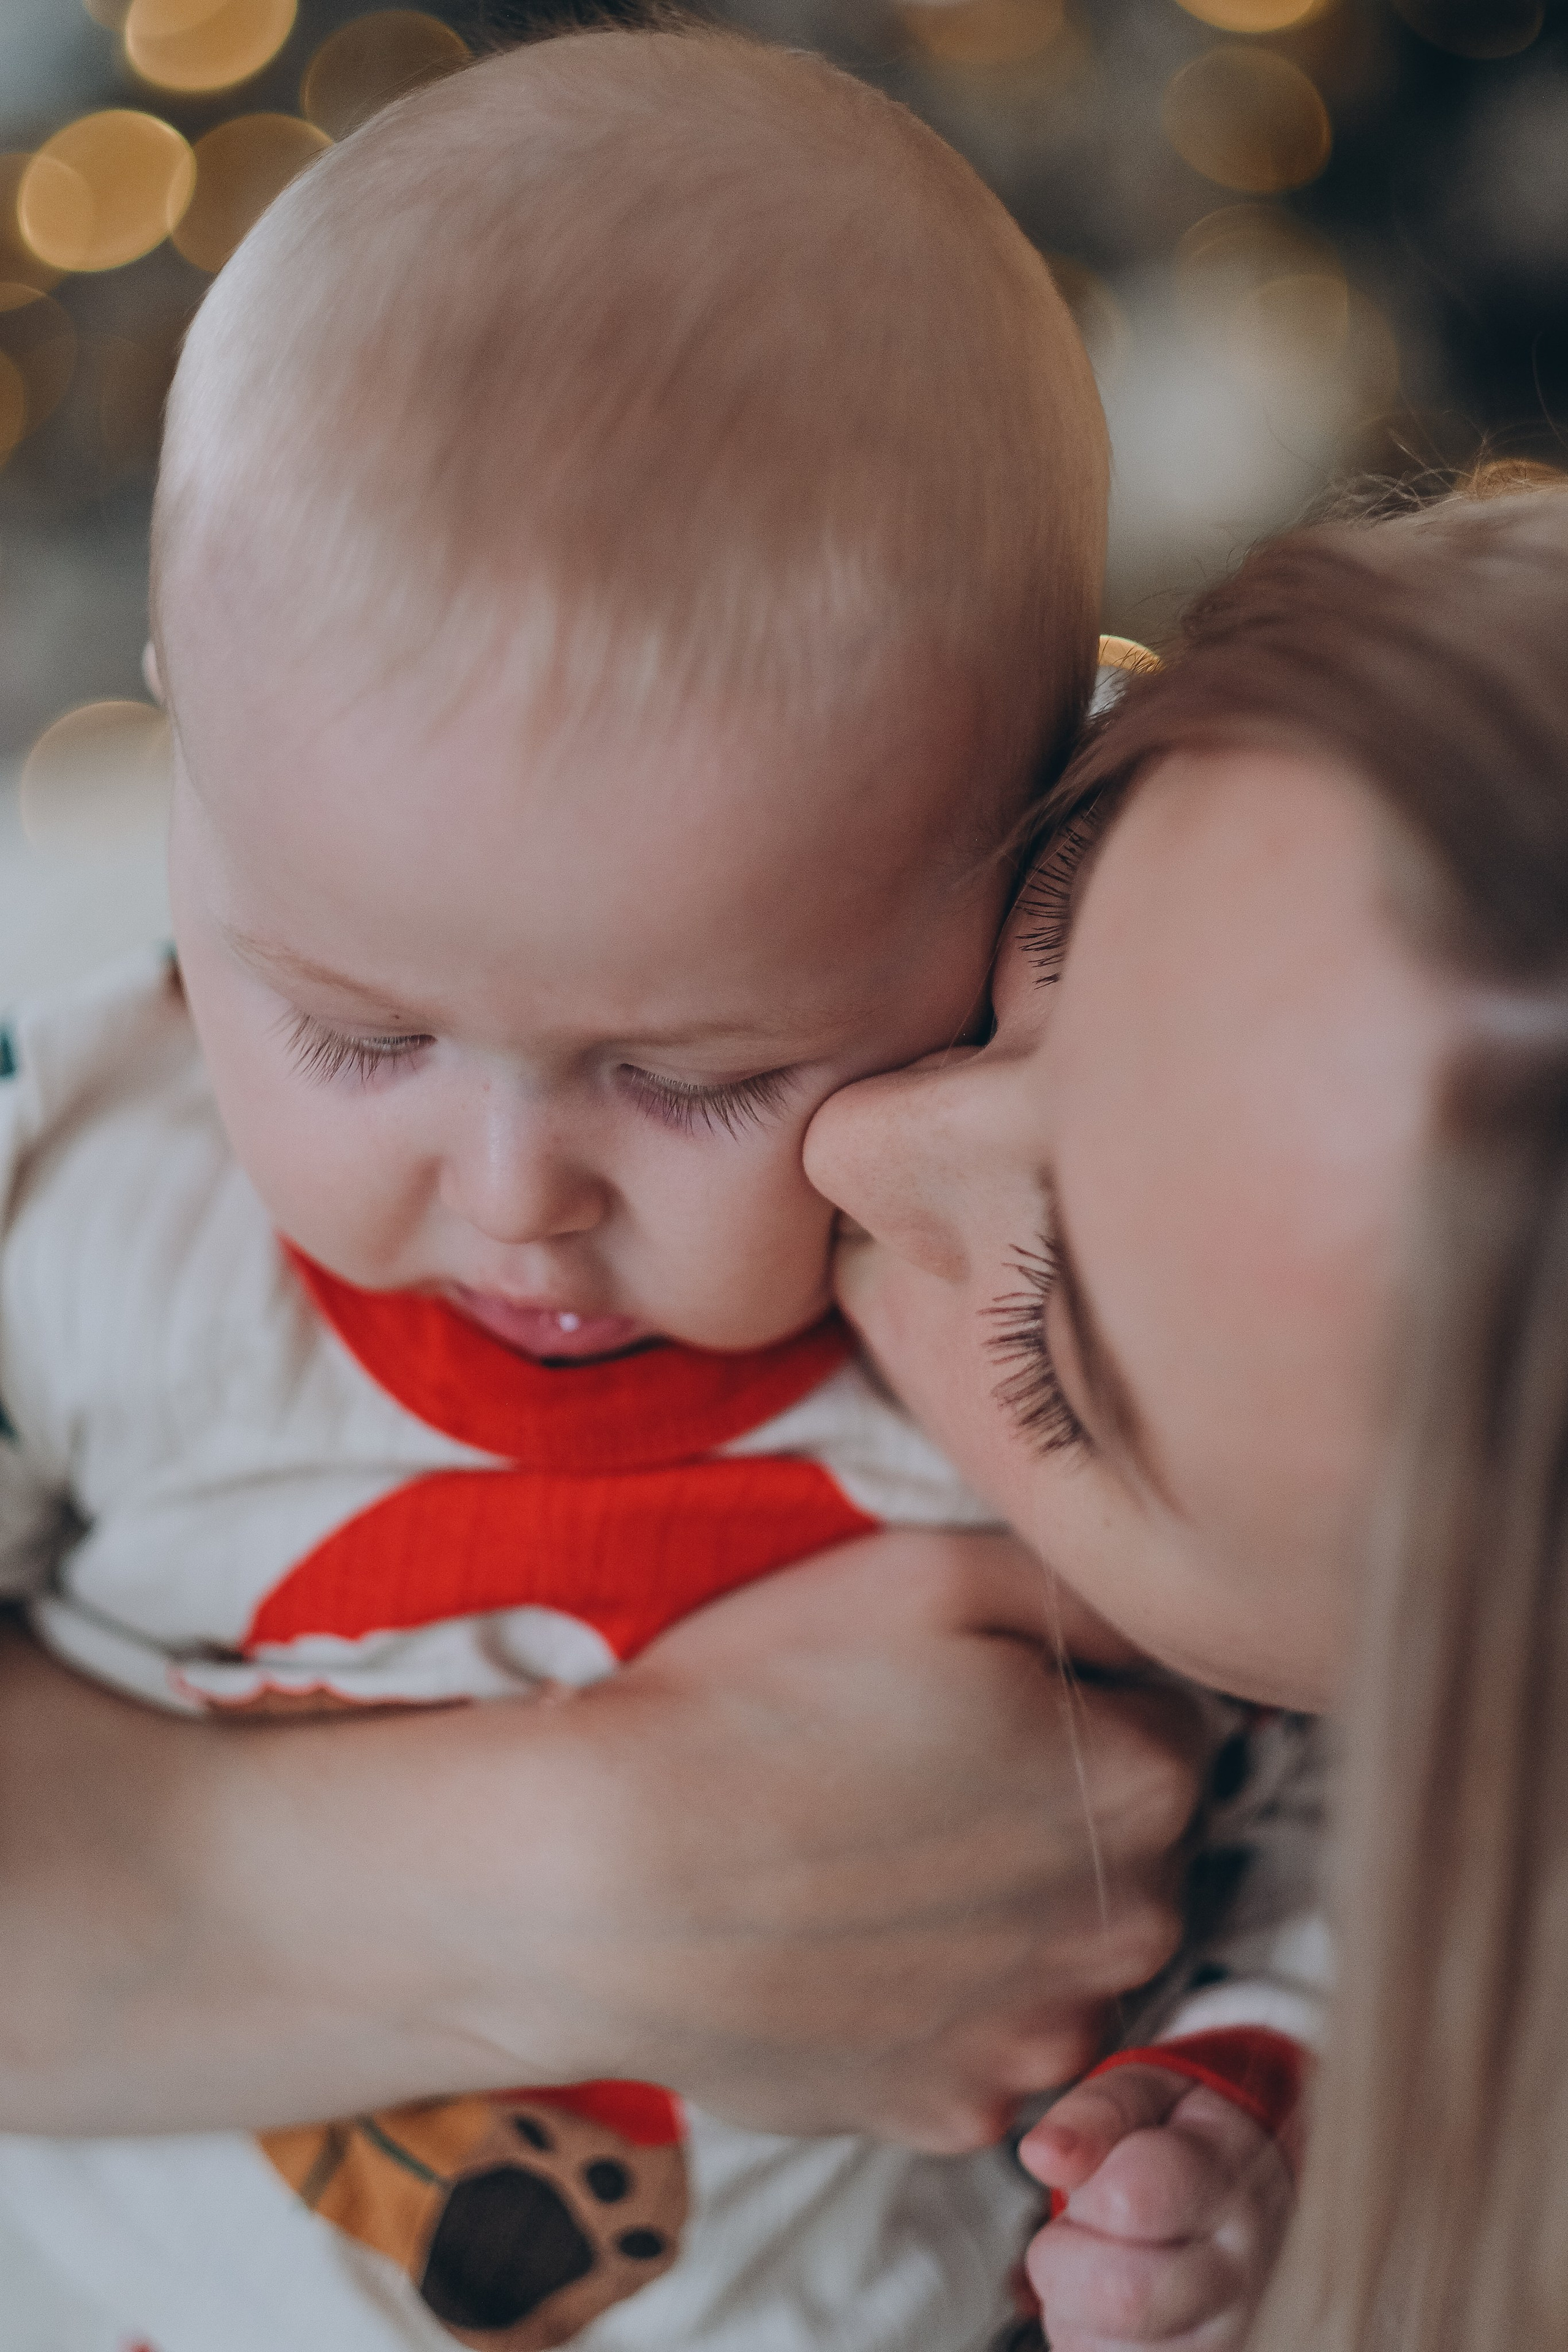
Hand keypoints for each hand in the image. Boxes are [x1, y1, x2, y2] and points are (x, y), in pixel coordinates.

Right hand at [550, 1530, 1203, 2148]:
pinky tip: (850, 1942)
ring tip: (879, 1859)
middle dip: (1060, 1806)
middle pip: (1134, 1847)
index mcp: (1144, 1782)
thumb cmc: (763, 1700)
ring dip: (1013, 1911)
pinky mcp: (952, 2111)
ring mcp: (1042, 2037)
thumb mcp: (933, 1574)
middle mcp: (1130, 1928)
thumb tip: (1155, 1627)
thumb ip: (1085, 1593)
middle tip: (921, 1768)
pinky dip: (938, 2000)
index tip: (981, 1690)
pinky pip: (982, 2042)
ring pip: (1066, 1953)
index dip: (1074, 1694)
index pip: (1169, 1720)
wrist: (601, 1878)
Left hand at [1019, 2063, 1294, 2350]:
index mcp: (1230, 2181)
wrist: (1255, 2186)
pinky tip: (1114, 2314)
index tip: (1096, 2182)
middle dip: (1064, 2261)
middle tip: (1078, 2230)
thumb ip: (1097, 2113)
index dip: (1087, 2192)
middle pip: (1125, 2297)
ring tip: (1102, 2268)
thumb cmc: (1187, 2136)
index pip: (1133, 2199)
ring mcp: (1238, 2336)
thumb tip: (1041, 2154)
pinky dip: (1092, 2348)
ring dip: (1074, 2313)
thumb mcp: (1150, 2093)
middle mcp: (1246, 2271)